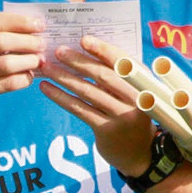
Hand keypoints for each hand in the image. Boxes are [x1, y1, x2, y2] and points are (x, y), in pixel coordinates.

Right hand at [0, 11, 45, 127]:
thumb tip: (31, 26)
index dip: (21, 22)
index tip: (40, 25)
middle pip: (0, 41)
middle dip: (27, 42)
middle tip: (42, 45)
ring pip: (4, 64)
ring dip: (27, 61)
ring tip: (39, 61)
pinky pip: (5, 84)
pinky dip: (22, 80)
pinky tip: (28, 77)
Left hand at [38, 35, 154, 175]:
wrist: (140, 153)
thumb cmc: (131, 113)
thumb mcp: (134, 93)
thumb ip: (118, 76)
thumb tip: (84, 51)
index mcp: (146, 83)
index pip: (124, 62)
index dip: (103, 50)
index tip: (83, 39)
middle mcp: (137, 99)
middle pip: (103, 75)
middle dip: (78, 61)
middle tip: (57, 51)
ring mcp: (122, 116)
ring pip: (88, 92)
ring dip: (64, 77)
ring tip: (46, 67)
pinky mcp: (106, 130)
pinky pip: (80, 109)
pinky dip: (61, 97)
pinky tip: (46, 88)